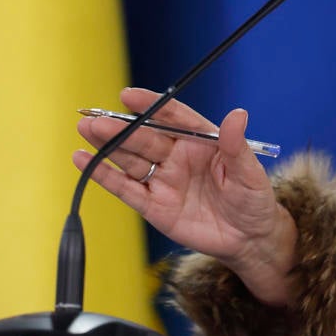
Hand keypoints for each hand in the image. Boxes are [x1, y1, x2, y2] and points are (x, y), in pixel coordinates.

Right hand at [75, 88, 296, 305]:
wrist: (249, 239)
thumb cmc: (253, 200)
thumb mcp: (249, 173)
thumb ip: (236, 146)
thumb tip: (237, 115)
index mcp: (199, 140)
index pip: (171, 116)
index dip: (150, 104)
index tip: (128, 96)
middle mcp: (177, 155)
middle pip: (144, 137)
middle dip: (120, 128)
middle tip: (96, 119)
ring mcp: (163, 179)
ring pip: (130, 158)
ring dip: (108, 145)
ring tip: (86, 129)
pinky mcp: (153, 205)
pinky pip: (125, 188)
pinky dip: (103, 175)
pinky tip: (82, 159)